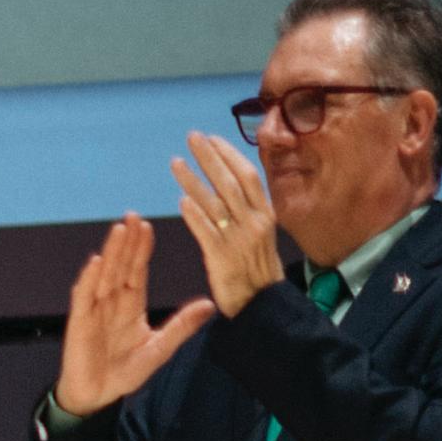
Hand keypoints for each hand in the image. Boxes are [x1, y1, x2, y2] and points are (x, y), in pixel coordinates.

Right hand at [50, 212, 204, 417]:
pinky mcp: (79, 323)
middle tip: (133, 216)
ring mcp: (93, 311)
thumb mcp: (159, 349)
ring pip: (104, 275)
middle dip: (127, 242)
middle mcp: (110, 303)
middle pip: (120, 266)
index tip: (147, 227)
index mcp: (130, 306)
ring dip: (111, 252)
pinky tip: (96, 261)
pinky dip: (89, 279)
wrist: (96, 396)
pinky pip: (84, 297)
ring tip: (119, 229)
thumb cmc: (122, 374)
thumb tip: (209, 304)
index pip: (137, 271)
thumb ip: (181, 326)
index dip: (142, 249)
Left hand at [170, 129, 286, 314]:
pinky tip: (181, 200)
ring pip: (215, 203)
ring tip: (175, 162)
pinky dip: (195, 215)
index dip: (230, 155)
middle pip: (231, 182)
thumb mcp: (260, 233)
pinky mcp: (222, 258)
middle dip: (210, 157)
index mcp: (266, 214)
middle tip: (191, 137)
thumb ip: (247, 209)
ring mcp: (239, 239)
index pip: (248, 176)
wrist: (263, 303)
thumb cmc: (257, 268)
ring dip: (193, 180)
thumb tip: (231, 182)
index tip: (212, 138)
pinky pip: (207, 232)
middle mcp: (255, 222)